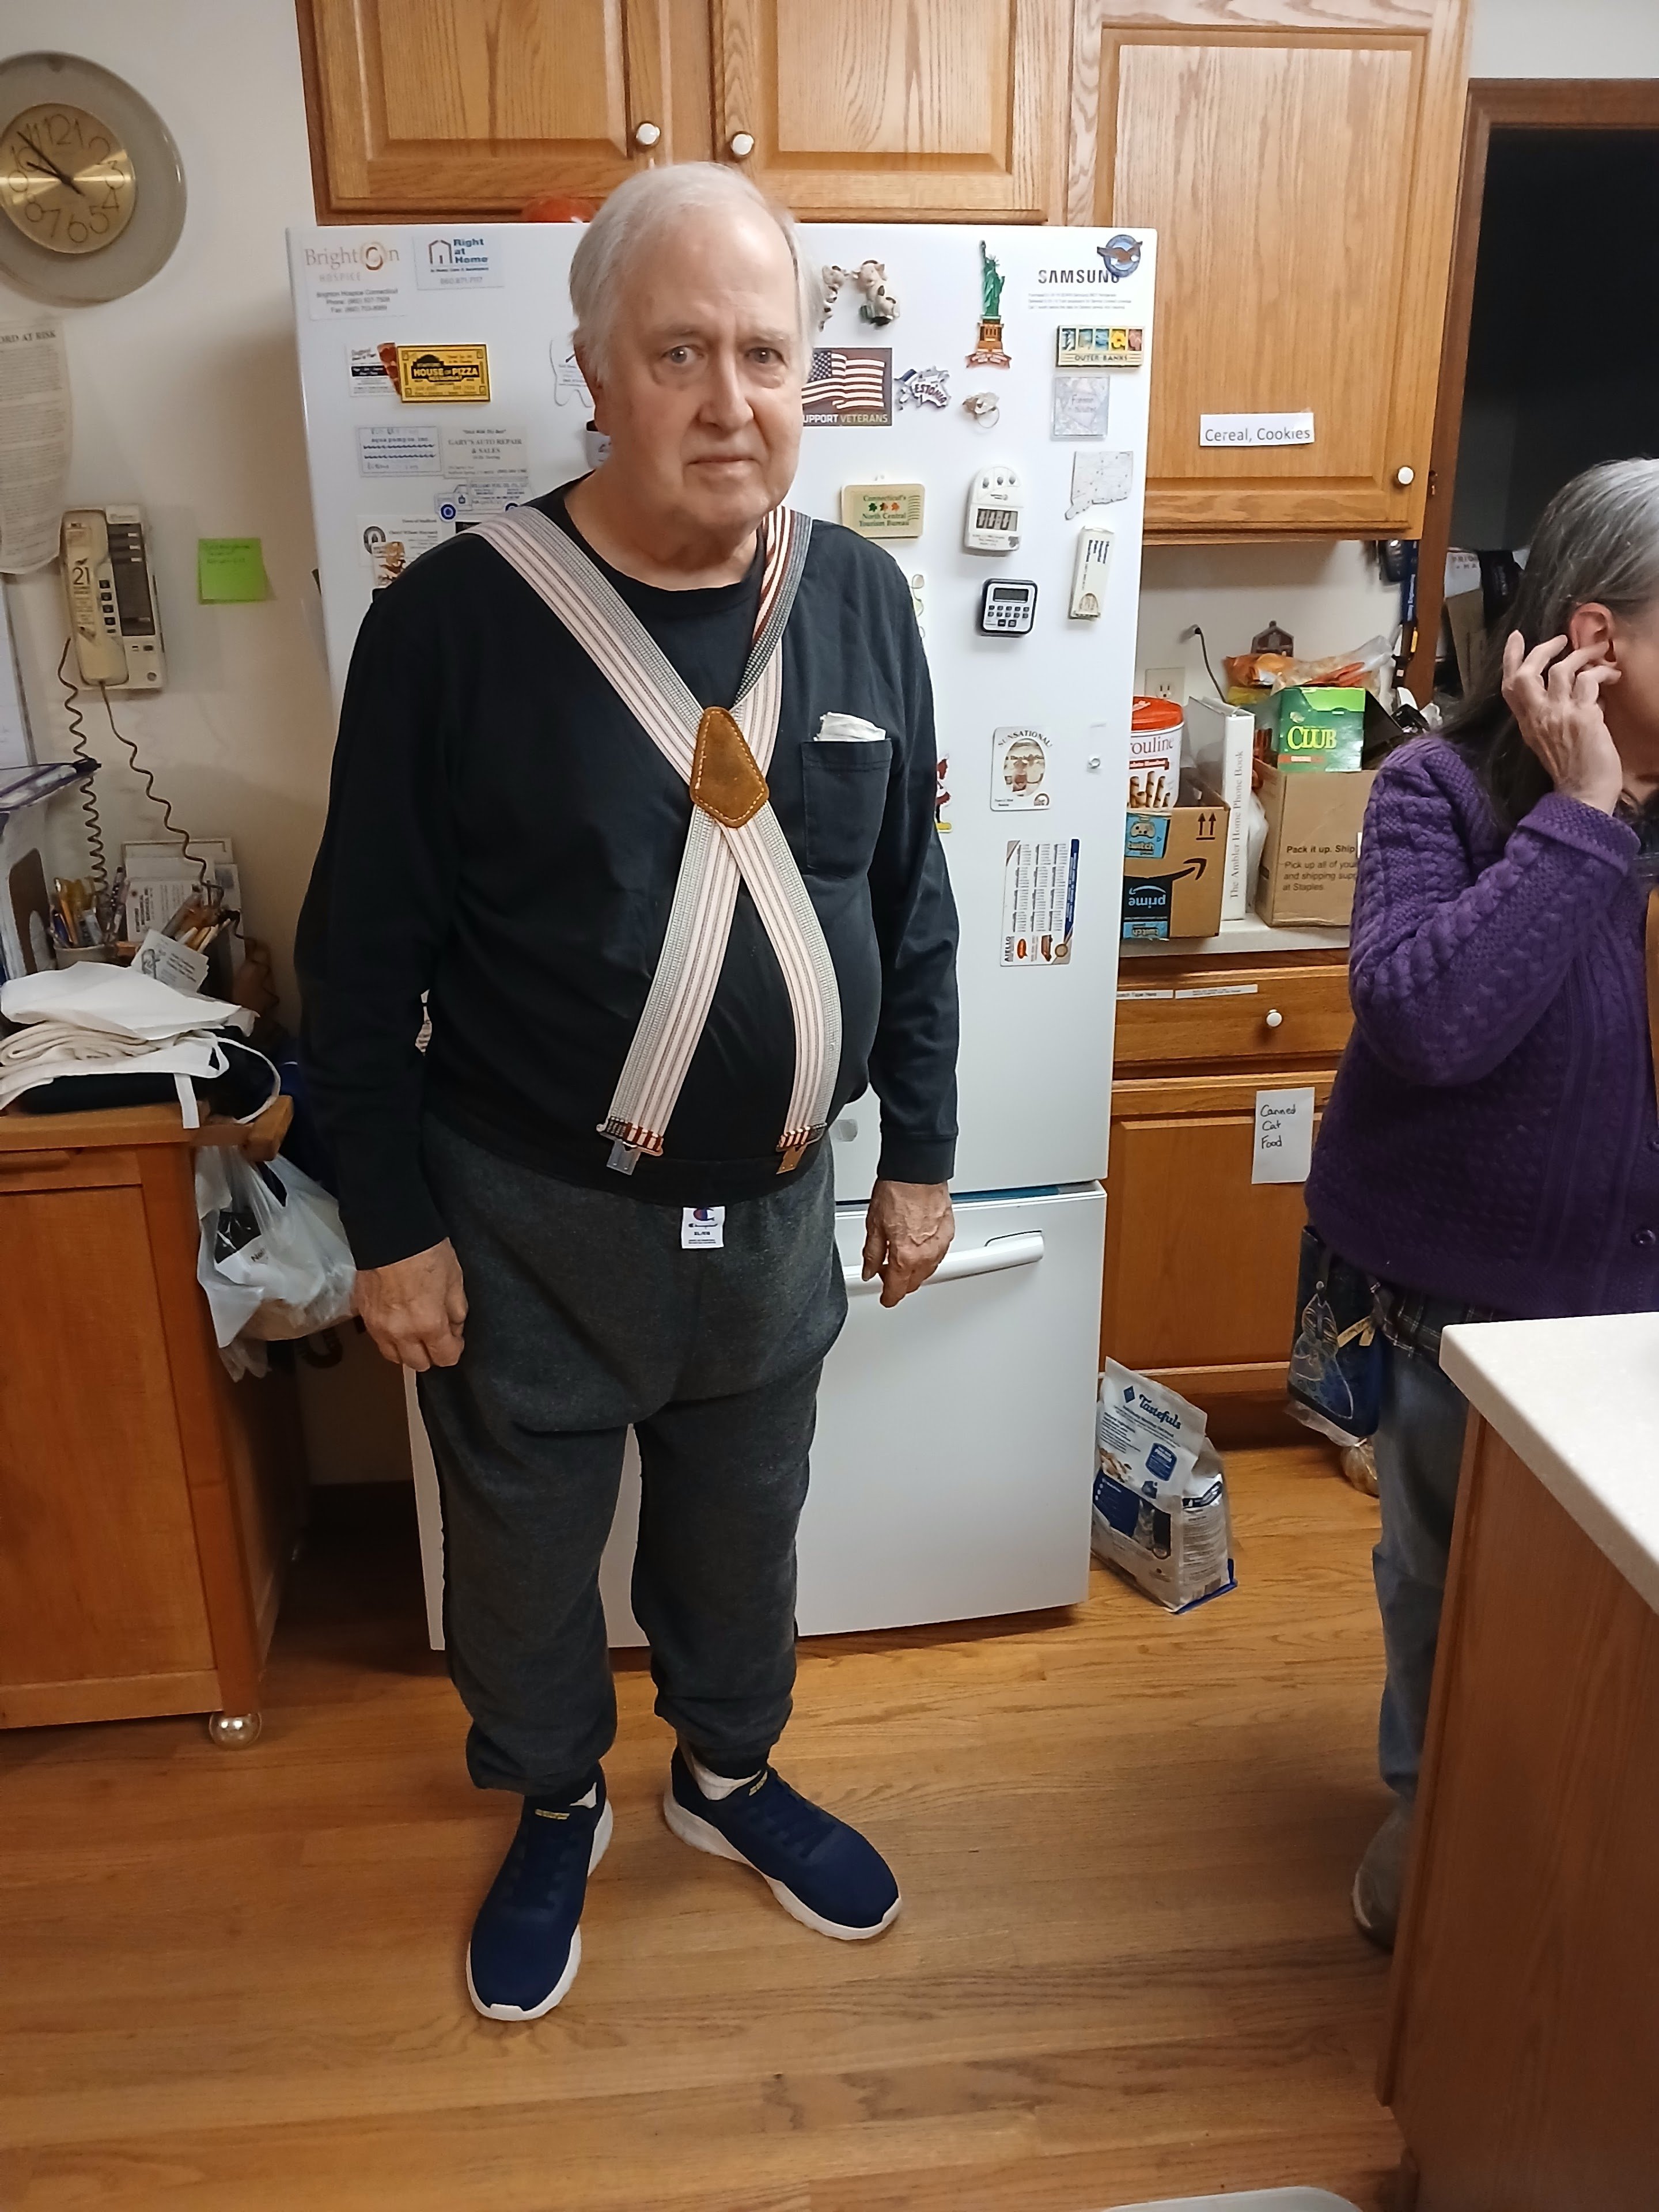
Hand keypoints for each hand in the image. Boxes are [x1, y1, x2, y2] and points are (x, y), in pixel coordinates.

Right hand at [355, 1238, 467, 1369]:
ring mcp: (378, 1326)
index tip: (455, 1339)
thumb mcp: (455, 1280)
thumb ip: (457, 1310)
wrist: (390, 1232)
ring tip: (415, 1333)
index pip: (445, 1358)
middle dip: (431, 1354)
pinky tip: (398, 1324)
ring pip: (394, 1357)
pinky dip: (390, 1338)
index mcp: (428, 1324)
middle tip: (437, 1337)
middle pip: (418, 1364)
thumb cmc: (427, 1252)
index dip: (454, 1350)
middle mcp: (401, 1333)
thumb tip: (455, 1328)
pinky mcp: (363, 1315)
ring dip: (407, 1351)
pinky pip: (378, 1340)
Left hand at [862, 1179, 953, 1307]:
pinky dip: (926, 1257)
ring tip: (899, 1256)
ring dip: (913, 1271)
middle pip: (913, 1283)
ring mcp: (940, 1245)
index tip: (885, 1298)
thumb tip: (869, 1271)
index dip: (888, 1297)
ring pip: (927, 1271)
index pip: (897, 1290)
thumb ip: (872, 1254)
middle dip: (899, 1283)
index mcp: (905, 1256)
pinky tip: (916, 1246)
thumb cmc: (896, 1191)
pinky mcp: (949, 1233)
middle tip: (886, 1273)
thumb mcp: (874, 1226)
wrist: (917, 1171)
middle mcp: (926, 1255)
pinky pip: (937, 1255)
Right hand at [1500, 630, 1623, 812]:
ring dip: (1582, 654)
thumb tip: (1578, 691)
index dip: (1511, 657)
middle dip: (1544, 649)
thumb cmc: (1571, 771)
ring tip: (1599, 651)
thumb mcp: (1551, 741)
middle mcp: (1538, 716)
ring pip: (1561, 669)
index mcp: (1527, 723)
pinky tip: (1613, 676)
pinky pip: (1590, 680)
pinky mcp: (1583, 717)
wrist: (1583, 794)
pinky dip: (1603, 672)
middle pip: (1528, 672)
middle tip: (1562, 639)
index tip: (1516, 637)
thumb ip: (1556, 714)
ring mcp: (1559, 715)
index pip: (1509, 685)